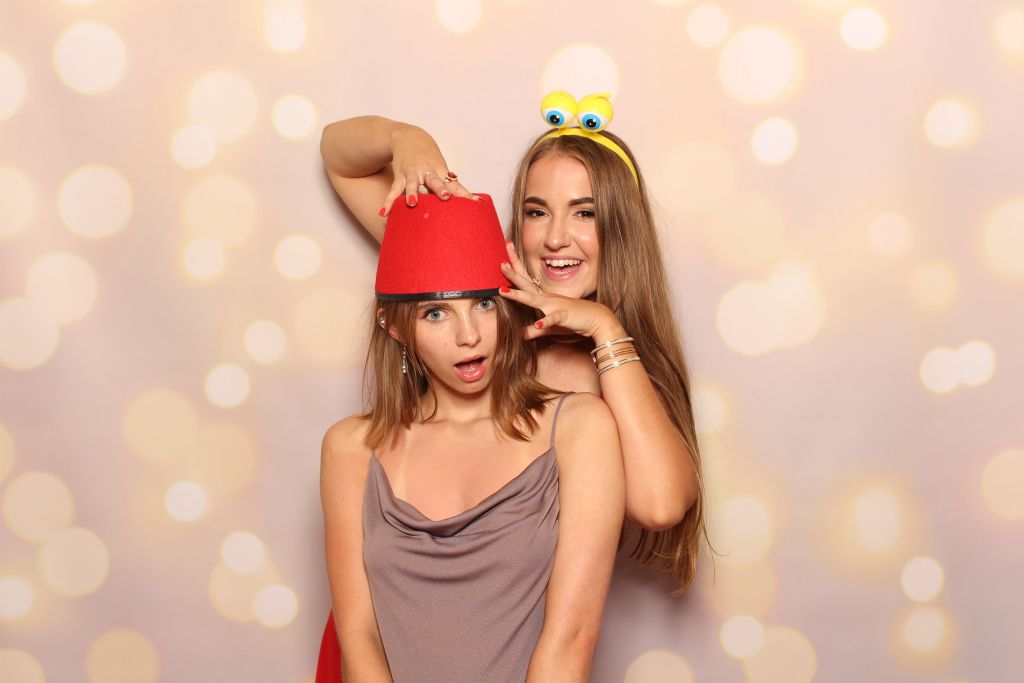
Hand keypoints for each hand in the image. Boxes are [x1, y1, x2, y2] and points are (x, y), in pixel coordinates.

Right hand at [382, 125, 476, 214]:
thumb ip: (449, 187)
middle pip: (435, 181)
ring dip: (412, 193)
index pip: (456, 185)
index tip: (477, 203)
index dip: (466, 195)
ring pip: (412, 183)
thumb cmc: (429, 158)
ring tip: (412, 203)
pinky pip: (394, 190)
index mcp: (442, 172)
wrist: (409, 137)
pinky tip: (385, 212)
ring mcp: (413, 173)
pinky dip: (389, 201)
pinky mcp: (400, 175)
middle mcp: (428, 172)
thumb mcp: (441, 170)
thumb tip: (466, 206)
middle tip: (446, 197)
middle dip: (440, 189)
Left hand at [499, 243, 624, 341]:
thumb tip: (522, 335)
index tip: (503, 260)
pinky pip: (553, 319)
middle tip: (500, 261)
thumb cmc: (575, 320)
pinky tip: (537, 325)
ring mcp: (555, 306)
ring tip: (503, 291)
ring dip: (518, 295)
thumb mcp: (552, 327)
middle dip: (513, 272)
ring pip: (533, 299)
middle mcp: (547, 298)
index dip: (514, 272)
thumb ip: (536, 331)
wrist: (597, 319)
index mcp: (544, 298)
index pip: (526, 282)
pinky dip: (545, 322)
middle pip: (526, 283)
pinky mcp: (563, 316)